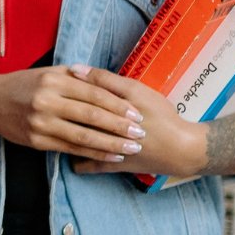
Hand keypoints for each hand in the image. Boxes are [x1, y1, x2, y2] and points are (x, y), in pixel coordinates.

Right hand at [0, 64, 144, 161]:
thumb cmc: (25, 85)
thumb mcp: (48, 72)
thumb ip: (76, 76)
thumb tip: (108, 80)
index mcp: (54, 80)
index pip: (93, 93)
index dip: (118, 105)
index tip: (137, 113)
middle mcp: (46, 100)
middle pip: (91, 115)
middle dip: (119, 126)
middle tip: (141, 133)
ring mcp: (41, 122)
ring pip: (82, 135)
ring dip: (110, 143)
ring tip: (131, 148)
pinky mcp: (37, 141)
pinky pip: (71, 149)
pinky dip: (93, 153)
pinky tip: (110, 156)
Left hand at [66, 64, 208, 176]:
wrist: (181, 148)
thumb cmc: (160, 114)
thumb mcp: (136, 90)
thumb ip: (104, 80)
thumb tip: (74, 69)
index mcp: (112, 105)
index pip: (79, 94)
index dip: (65, 88)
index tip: (56, 85)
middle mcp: (108, 128)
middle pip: (76, 118)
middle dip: (61, 111)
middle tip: (53, 104)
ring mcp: (109, 149)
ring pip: (78, 141)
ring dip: (65, 133)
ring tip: (59, 124)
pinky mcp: (114, 165)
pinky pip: (88, 165)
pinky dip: (78, 160)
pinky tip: (71, 150)